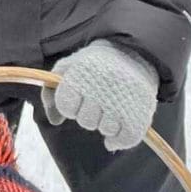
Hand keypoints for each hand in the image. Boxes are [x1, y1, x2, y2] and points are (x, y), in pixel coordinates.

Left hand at [41, 40, 158, 150]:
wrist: (131, 53)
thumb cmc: (94, 64)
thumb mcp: (68, 67)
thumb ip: (51, 91)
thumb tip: (54, 120)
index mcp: (82, 73)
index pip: (66, 105)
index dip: (70, 105)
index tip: (78, 97)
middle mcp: (102, 86)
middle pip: (86, 120)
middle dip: (88, 114)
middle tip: (97, 101)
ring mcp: (123, 100)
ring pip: (106, 129)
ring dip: (106, 123)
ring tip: (111, 108)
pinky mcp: (139, 111)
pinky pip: (125, 137)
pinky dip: (119, 139)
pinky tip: (117, 131)